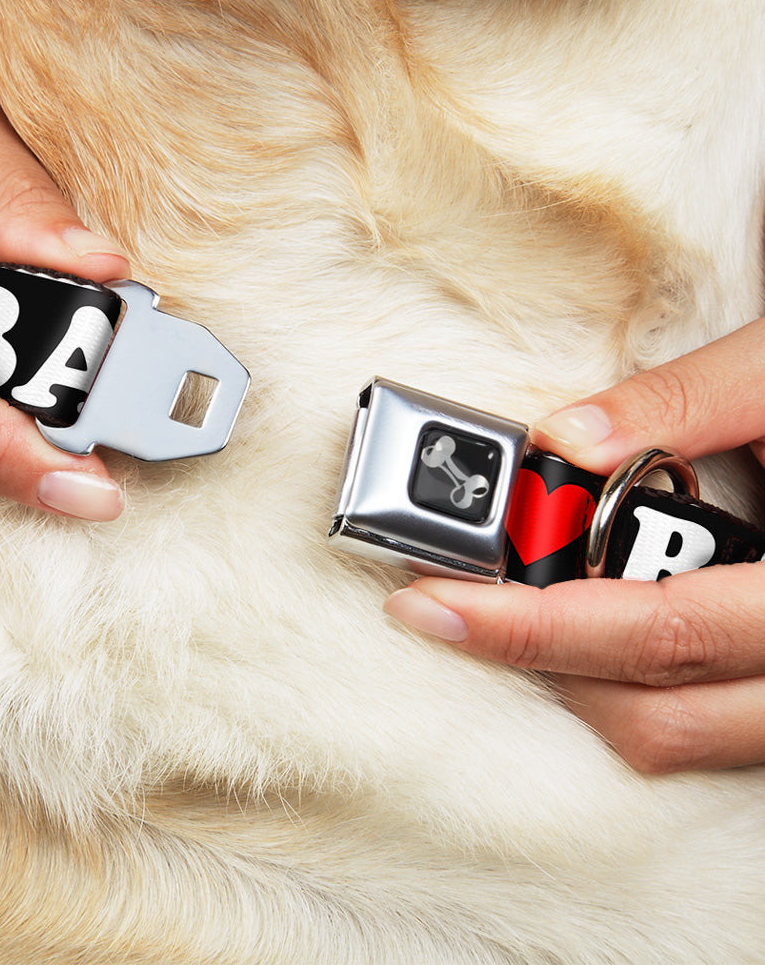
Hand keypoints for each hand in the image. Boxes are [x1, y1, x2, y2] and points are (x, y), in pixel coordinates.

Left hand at [385, 317, 764, 772]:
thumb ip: (685, 401)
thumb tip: (565, 438)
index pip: (658, 632)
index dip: (532, 626)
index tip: (432, 602)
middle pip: (656, 711)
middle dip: (535, 658)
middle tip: (448, 602)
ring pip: (679, 736)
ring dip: (579, 679)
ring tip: (512, 608)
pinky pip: (705, 727)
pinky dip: (631, 685)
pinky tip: (590, 622)